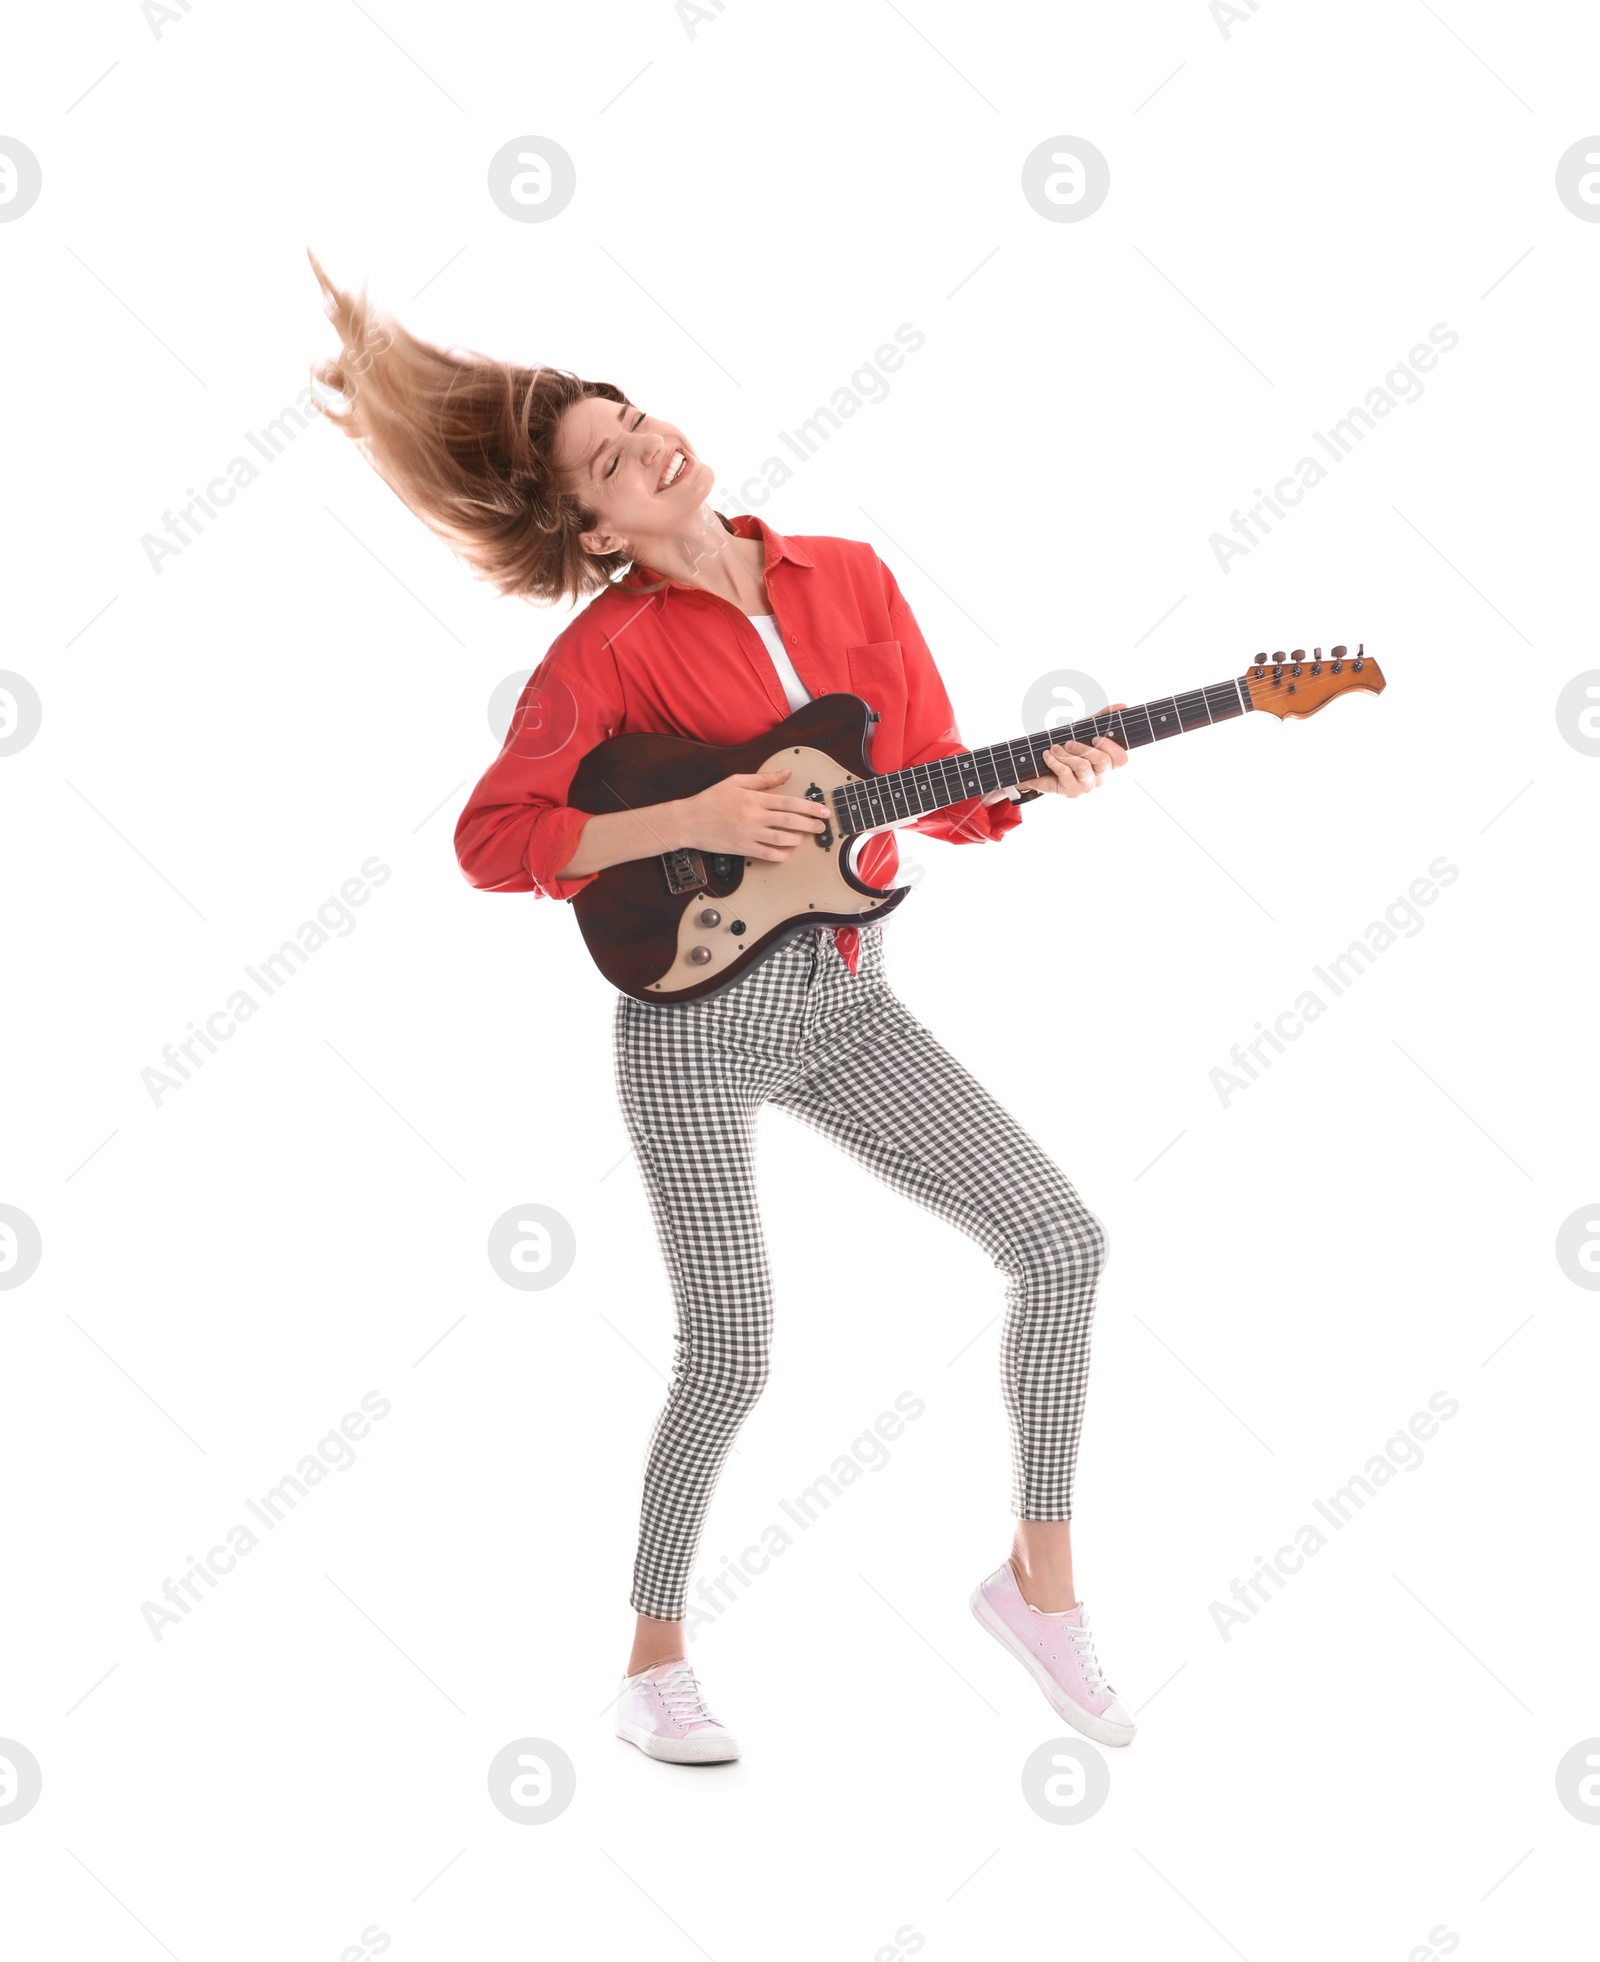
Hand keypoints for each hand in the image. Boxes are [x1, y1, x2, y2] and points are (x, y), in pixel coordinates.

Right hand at [674, 769, 826, 862]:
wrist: (689, 820)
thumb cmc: (712, 798)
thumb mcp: (736, 781)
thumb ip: (764, 779)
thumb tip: (787, 773)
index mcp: (754, 798)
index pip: (788, 802)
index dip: (809, 807)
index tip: (822, 810)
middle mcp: (754, 816)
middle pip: (789, 821)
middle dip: (810, 824)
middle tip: (822, 827)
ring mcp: (748, 834)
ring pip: (781, 838)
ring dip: (797, 839)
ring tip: (805, 838)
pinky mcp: (742, 848)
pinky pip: (767, 854)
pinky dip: (780, 854)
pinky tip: (787, 852)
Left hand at [981, 703, 1129, 803]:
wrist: (1042, 768)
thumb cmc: (1067, 750)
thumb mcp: (1083, 731)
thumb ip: (1101, 719)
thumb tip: (1122, 706)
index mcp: (1108, 763)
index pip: (1121, 759)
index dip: (1111, 747)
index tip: (1096, 737)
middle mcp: (1101, 777)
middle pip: (1102, 761)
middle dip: (1083, 747)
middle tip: (1067, 742)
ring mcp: (1088, 786)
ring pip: (1082, 766)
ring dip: (1065, 754)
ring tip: (1054, 748)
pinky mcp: (1073, 792)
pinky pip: (1065, 773)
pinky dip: (1054, 761)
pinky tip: (1048, 755)